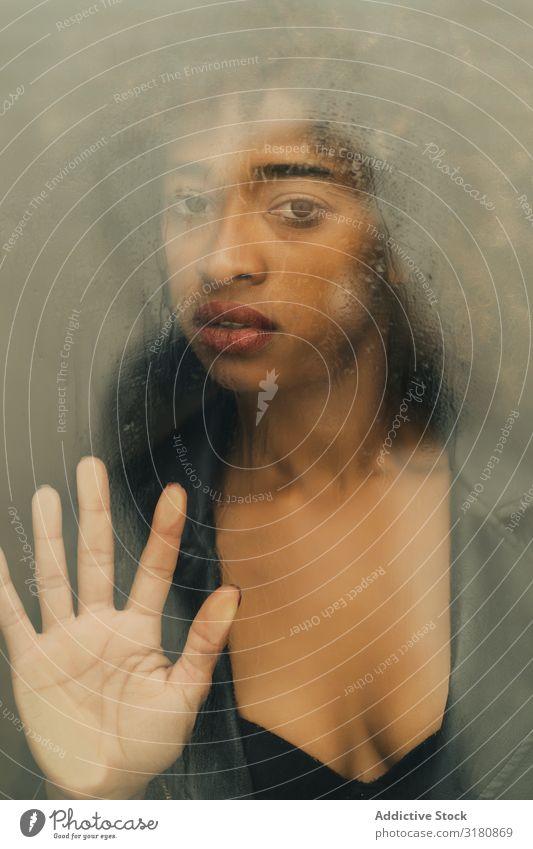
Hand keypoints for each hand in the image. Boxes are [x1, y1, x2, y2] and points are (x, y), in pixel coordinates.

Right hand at [0, 457, 239, 798]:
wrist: (104, 784)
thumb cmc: (149, 741)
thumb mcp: (184, 695)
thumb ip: (205, 644)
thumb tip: (232, 593)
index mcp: (139, 630)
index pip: (152, 570)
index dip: (164, 532)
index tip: (175, 493)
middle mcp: (100, 625)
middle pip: (97, 556)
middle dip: (94, 512)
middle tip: (92, 467)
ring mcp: (65, 639)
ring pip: (56, 576)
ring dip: (50, 536)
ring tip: (49, 494)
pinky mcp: (33, 661)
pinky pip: (13, 618)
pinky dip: (3, 588)